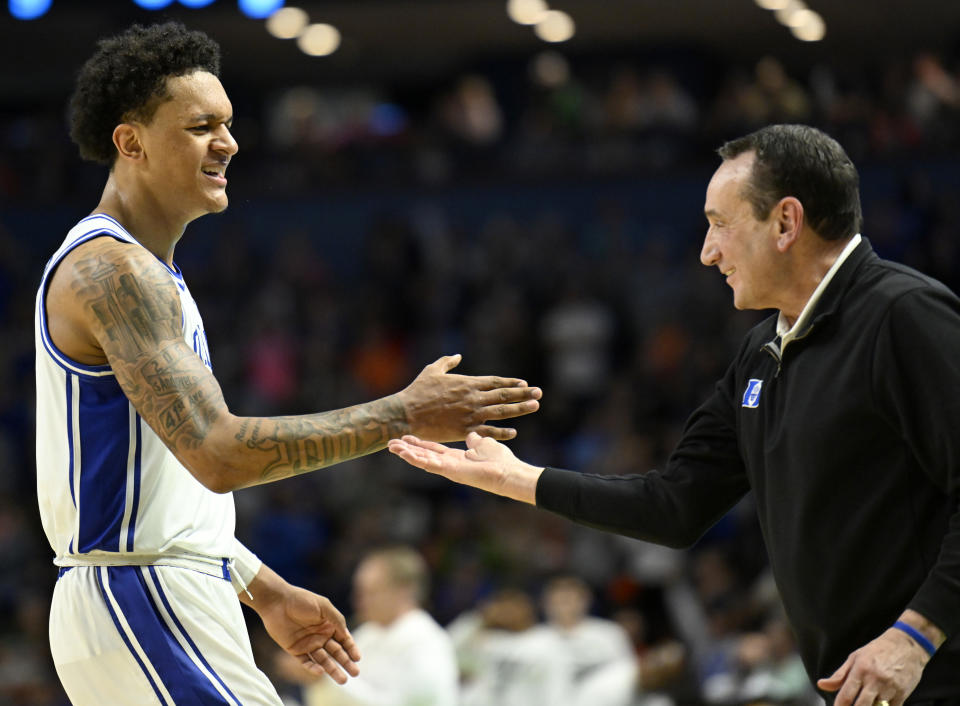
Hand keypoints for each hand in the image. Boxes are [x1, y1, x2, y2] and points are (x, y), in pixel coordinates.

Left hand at [251, 577, 360, 683]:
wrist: (277, 602)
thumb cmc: (301, 600)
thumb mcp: (324, 606)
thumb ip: (337, 619)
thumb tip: (347, 635)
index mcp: (329, 625)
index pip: (344, 640)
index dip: (351, 649)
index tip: (358, 658)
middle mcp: (321, 636)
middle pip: (336, 652)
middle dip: (346, 662)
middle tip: (355, 673)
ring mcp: (308, 644)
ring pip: (324, 660)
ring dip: (333, 670)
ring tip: (342, 680)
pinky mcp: (295, 650)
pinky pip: (306, 662)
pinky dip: (313, 668)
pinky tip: (321, 672)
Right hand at [388, 431, 542, 503]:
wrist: (508, 472)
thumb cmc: (500, 460)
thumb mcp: (484, 443)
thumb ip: (475, 440)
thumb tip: (471, 435)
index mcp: (457, 457)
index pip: (434, 449)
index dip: (420, 443)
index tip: (406, 436)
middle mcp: (449, 464)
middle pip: (423, 455)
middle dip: (407, 449)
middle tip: (390, 442)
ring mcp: (448, 469)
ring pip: (422, 460)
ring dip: (406, 454)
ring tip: (391, 447)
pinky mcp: (449, 471)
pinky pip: (429, 464)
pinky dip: (416, 459)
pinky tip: (404, 454)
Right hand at [396, 354, 540, 441]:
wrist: (407, 414)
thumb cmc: (418, 391)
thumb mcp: (432, 371)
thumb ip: (447, 362)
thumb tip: (457, 355)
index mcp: (467, 383)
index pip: (495, 382)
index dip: (511, 382)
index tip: (524, 383)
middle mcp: (473, 398)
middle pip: (504, 396)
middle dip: (523, 394)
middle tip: (539, 393)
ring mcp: (471, 414)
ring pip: (501, 412)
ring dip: (519, 409)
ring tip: (534, 406)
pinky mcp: (465, 430)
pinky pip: (488, 431)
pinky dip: (502, 432)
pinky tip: (514, 432)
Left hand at [817, 627, 929, 705]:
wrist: (907, 644)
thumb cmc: (878, 650)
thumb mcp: (855, 657)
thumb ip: (839, 675)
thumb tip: (821, 685)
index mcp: (860, 669)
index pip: (846, 695)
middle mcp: (874, 679)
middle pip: (861, 705)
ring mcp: (890, 687)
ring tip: (868, 701)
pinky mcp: (903, 693)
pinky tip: (880, 703)